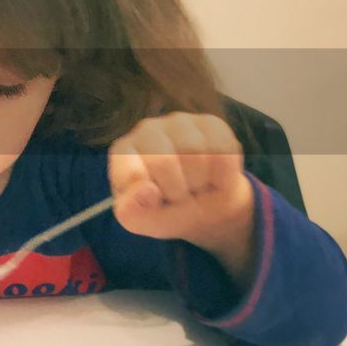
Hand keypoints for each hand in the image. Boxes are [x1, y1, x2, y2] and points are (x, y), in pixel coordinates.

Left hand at [108, 112, 253, 263]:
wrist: (208, 207)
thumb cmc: (166, 211)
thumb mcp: (143, 222)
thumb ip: (132, 211)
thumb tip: (147, 191)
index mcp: (123, 152)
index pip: (130, 171)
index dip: (147, 195)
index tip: (156, 202)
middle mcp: (147, 130)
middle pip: (165, 161)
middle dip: (177, 191)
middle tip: (179, 197)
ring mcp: (180, 123)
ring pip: (197, 153)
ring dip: (201, 182)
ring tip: (195, 185)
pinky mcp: (212, 124)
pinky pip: (223, 151)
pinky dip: (223, 175)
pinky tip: (214, 176)